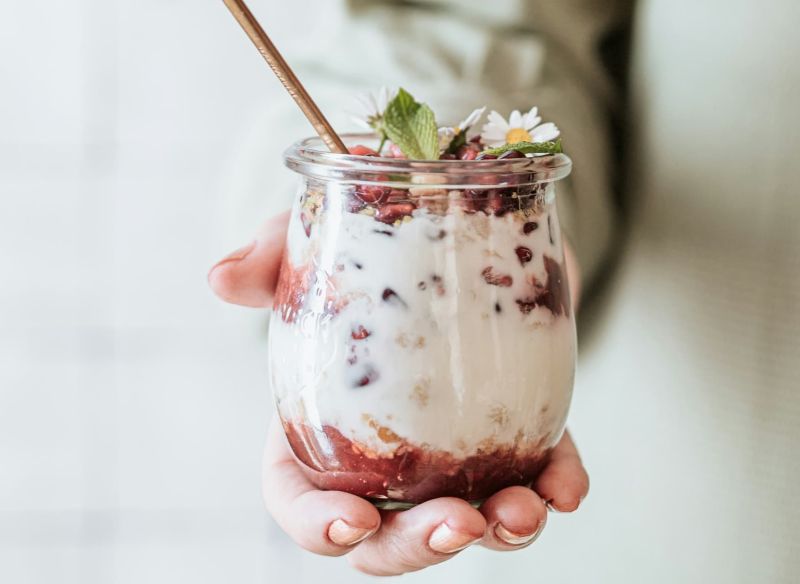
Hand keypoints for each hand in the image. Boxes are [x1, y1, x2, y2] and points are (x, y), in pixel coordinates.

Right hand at [208, 212, 589, 575]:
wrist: (455, 217)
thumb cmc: (371, 240)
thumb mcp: (315, 238)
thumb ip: (271, 255)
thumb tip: (219, 279)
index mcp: (321, 419)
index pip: (299, 496)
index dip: (316, 524)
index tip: (354, 521)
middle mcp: (385, 449)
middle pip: (384, 534)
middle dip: (418, 546)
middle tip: (459, 521)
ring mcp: (451, 445)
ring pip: (464, 519)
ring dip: (499, 533)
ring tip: (524, 510)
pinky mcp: (511, 425)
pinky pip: (534, 476)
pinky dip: (553, 489)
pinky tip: (565, 488)